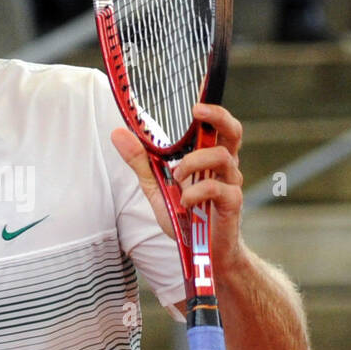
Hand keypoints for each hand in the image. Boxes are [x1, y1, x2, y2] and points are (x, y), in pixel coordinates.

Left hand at [111, 102, 247, 273]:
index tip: (196, 94)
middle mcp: (225, 167)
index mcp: (209, 158)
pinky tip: (184, 202)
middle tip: (197, 111)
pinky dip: (194, 193)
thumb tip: (117, 132)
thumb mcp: (156, 187)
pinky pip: (216, 188)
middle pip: (233, 130)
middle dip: (217, 116)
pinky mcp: (232, 204)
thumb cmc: (186, 218)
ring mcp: (231, 184)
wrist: (203, 256)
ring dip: (192, 163)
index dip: (211, 107)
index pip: (216, 125)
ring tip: (175, 178)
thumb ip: (140, 161)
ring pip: (221, 156)